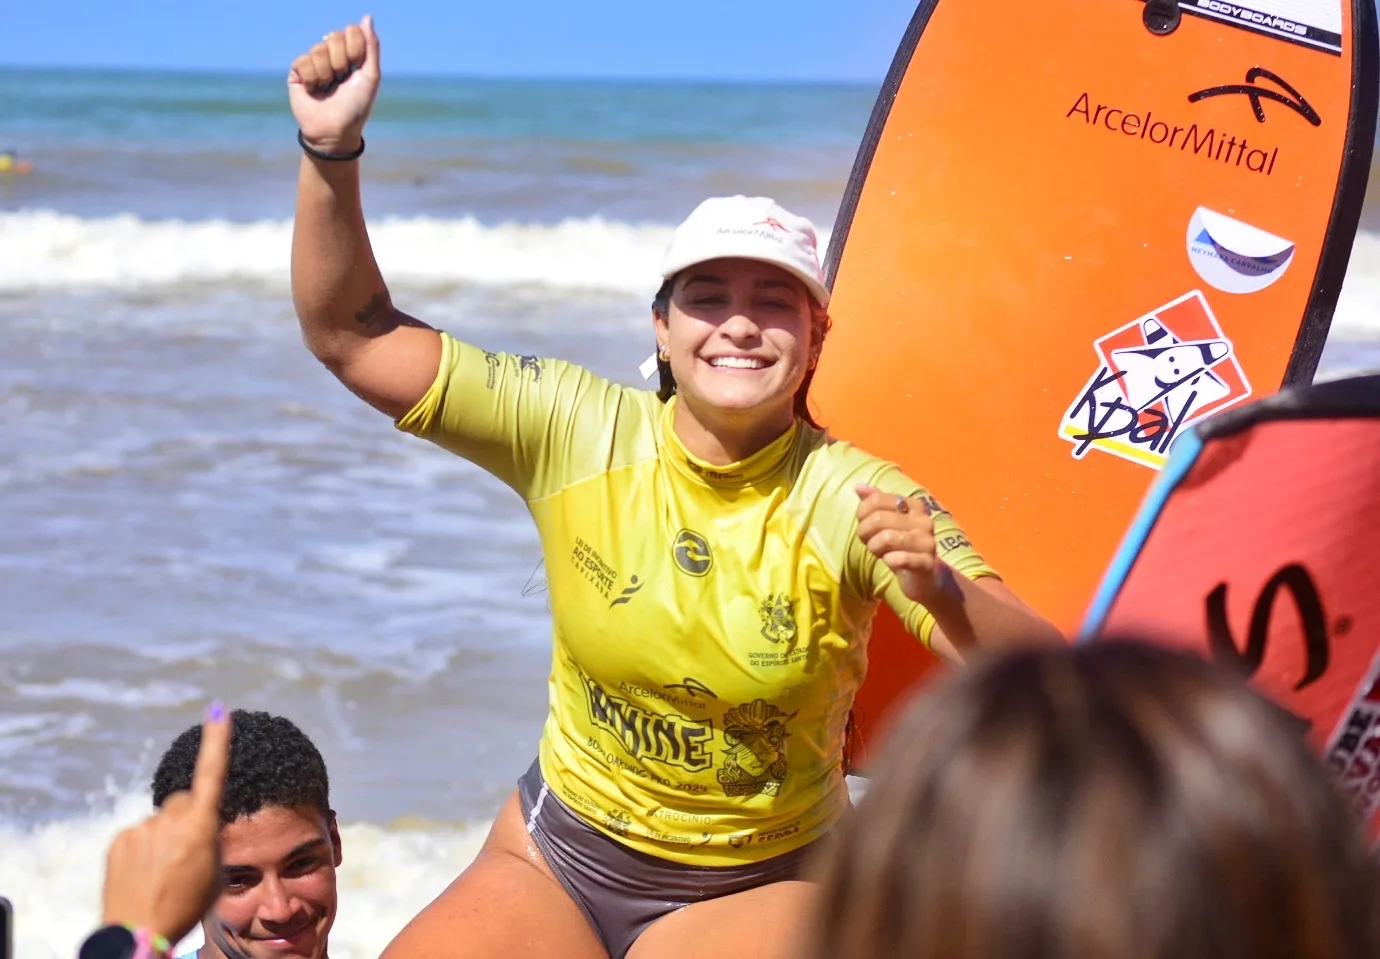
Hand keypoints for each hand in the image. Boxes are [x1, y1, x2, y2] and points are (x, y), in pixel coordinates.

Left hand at [101, 704, 232, 943]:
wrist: (142, 932)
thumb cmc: (188, 904)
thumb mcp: (216, 868)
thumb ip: (210, 835)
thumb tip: (197, 820)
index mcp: (201, 826)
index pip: (212, 773)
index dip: (217, 740)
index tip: (218, 710)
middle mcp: (171, 820)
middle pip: (186, 801)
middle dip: (190, 817)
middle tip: (189, 854)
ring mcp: (143, 829)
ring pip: (162, 820)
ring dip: (166, 838)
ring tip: (164, 874)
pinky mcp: (120, 840)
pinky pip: (140, 834)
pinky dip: (144, 849)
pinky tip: (144, 875)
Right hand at [288, 15, 380, 151]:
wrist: (335, 131)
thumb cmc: (356, 107)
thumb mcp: (370, 76)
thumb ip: (371, 46)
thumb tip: (367, 16)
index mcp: (352, 55)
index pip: (351, 31)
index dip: (355, 49)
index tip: (356, 68)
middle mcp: (333, 55)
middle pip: (334, 36)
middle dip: (341, 61)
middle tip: (341, 80)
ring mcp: (315, 62)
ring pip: (318, 49)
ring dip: (327, 73)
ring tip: (327, 88)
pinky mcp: (298, 72)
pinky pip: (303, 61)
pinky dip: (312, 78)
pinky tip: (313, 90)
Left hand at [855, 484, 944, 603]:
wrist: (926, 577)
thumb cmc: (902, 546)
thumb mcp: (888, 523)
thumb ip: (876, 503)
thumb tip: (858, 486)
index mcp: (915, 505)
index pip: (877, 499)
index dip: (862, 513)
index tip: (863, 523)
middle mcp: (924, 520)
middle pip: (879, 519)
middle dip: (865, 532)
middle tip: (867, 541)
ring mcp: (927, 542)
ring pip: (887, 537)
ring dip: (874, 547)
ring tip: (878, 551)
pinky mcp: (927, 563)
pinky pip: (899, 559)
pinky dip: (888, 560)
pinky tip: (890, 561)